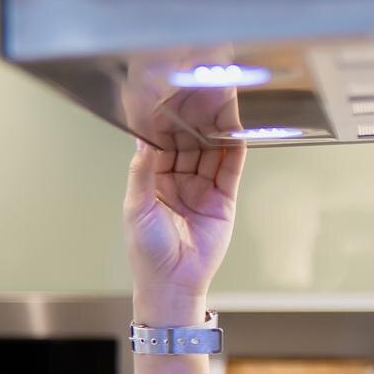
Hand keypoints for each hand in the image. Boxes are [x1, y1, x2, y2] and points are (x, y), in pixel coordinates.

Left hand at [123, 118, 243, 321]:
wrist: (173, 282)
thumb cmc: (148, 251)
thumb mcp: (136, 207)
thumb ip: (141, 172)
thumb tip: (142, 140)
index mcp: (153, 180)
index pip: (162, 143)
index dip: (166, 122)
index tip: (170, 98)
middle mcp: (179, 180)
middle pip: (189, 142)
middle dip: (194, 118)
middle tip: (201, 91)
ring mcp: (202, 187)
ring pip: (211, 150)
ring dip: (215, 128)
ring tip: (222, 101)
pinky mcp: (223, 198)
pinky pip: (230, 168)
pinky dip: (234, 148)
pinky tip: (237, 129)